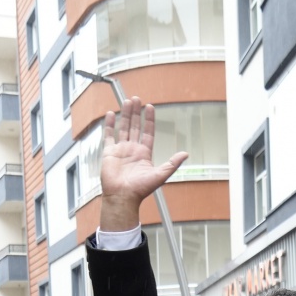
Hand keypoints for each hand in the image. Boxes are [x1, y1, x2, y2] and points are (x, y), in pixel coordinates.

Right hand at [99, 98, 189, 230]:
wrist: (123, 197)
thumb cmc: (140, 189)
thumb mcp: (161, 175)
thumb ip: (172, 163)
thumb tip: (185, 154)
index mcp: (144, 153)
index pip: (148, 132)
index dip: (149, 120)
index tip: (150, 107)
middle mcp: (132, 150)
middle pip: (135, 127)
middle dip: (136, 113)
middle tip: (136, 99)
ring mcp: (120, 150)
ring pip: (123, 128)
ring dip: (125, 115)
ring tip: (127, 101)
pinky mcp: (109, 152)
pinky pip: (109, 136)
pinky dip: (109, 125)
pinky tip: (111, 114)